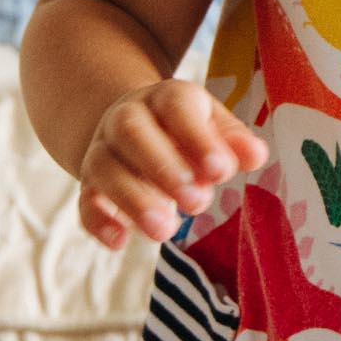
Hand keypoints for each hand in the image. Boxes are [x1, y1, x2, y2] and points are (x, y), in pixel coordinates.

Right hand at [79, 79, 267, 251]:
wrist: (130, 127)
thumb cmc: (186, 131)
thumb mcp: (213, 126)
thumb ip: (234, 141)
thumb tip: (256, 156)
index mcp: (165, 99)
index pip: (176, 108)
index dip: (198, 139)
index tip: (221, 171)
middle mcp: (126, 119)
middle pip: (131, 132)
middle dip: (163, 167)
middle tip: (197, 203)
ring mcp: (103, 151)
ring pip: (105, 168)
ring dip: (133, 200)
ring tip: (165, 230)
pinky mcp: (90, 185)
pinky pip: (85, 201)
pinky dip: (99, 222)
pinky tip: (119, 241)